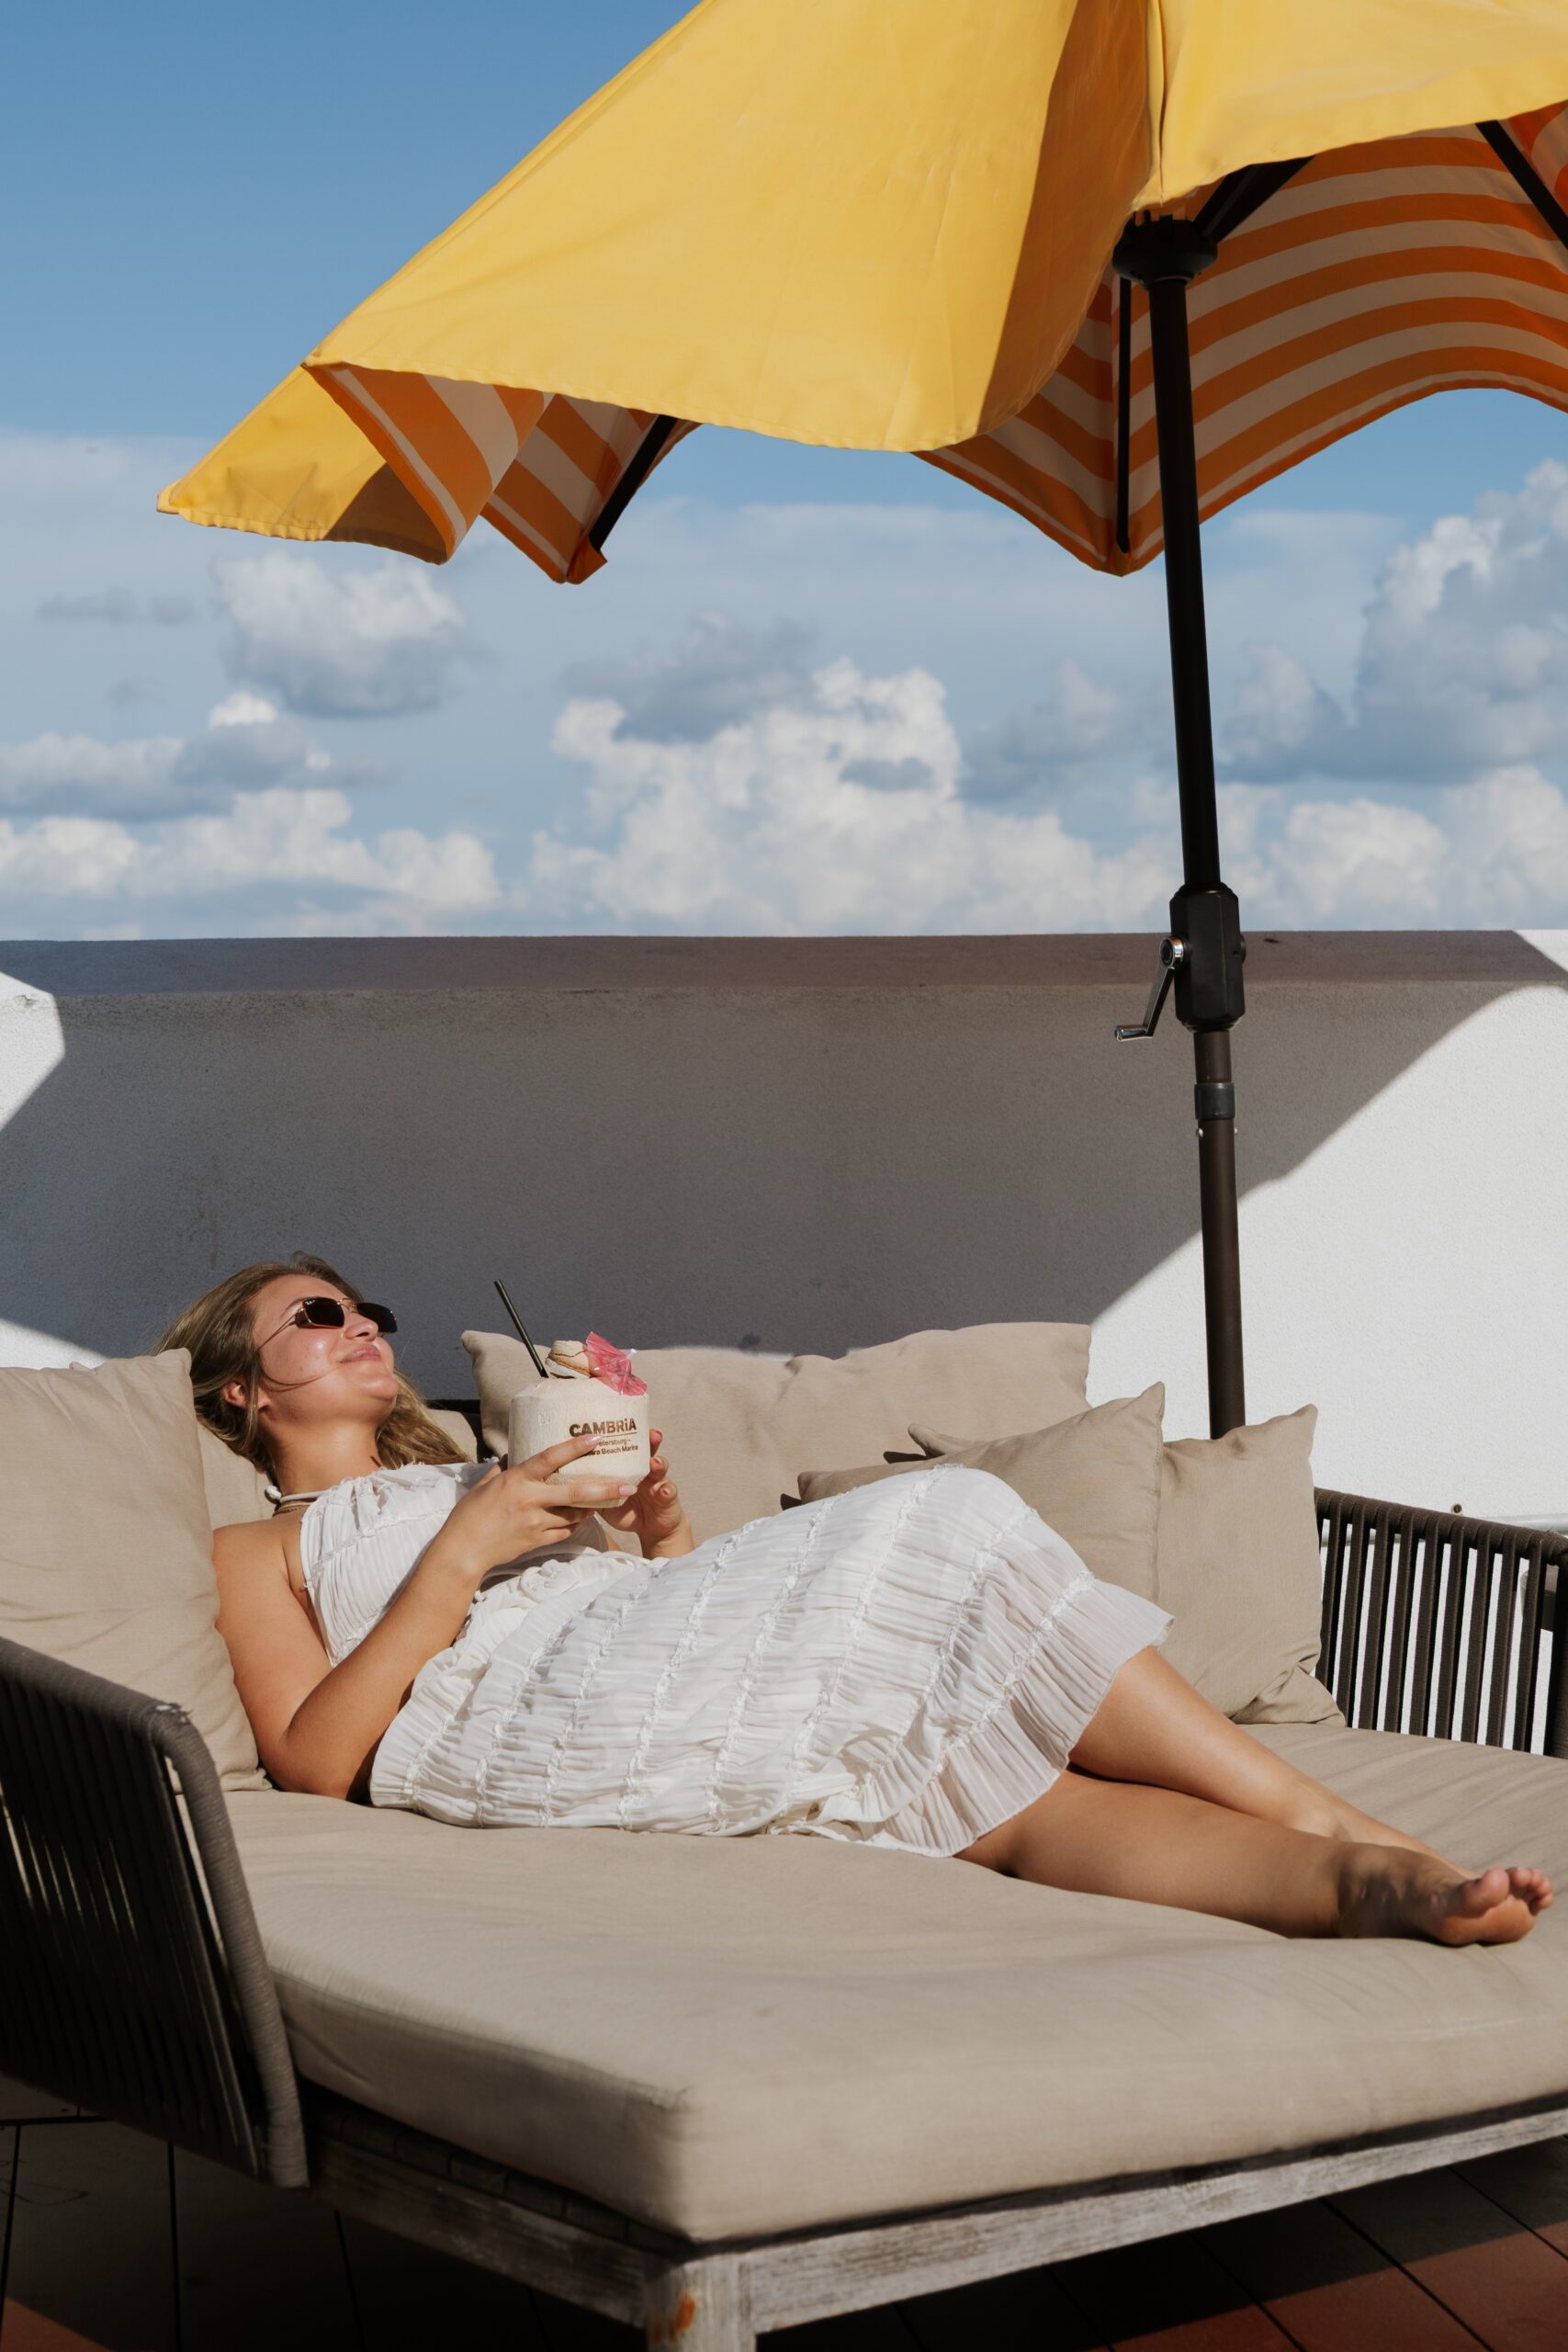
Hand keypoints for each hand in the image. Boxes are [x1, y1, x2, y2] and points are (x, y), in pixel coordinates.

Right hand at [427, 1437, 638, 1583]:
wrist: (463, 1551)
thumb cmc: (470, 1514)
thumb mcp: (486, 1484)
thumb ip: (504, 1468)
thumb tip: (516, 1453)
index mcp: (517, 1480)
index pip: (551, 1458)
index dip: (575, 1447)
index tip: (597, 1438)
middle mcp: (531, 1500)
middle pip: (576, 1492)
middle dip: (606, 1489)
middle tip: (629, 1485)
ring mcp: (536, 1523)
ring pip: (575, 1514)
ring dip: (592, 1507)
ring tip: (610, 1499)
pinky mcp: (538, 1540)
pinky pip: (565, 1531)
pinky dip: (576, 1524)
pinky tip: (583, 1518)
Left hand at [597, 1430, 693, 1556]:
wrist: (651, 1528)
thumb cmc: (627, 1509)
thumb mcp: (607, 1499)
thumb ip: (592, 1488)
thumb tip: (565, 1480)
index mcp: (630, 1467)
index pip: (628, 1447)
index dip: (626, 1435)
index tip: (621, 1423)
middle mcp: (646, 1470)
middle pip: (648, 1451)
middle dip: (651, 1441)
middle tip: (651, 1433)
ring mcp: (658, 1482)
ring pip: (661, 1468)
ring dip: (659, 1463)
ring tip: (655, 1462)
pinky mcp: (668, 1499)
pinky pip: (668, 1493)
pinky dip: (667, 1491)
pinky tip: (665, 1490)